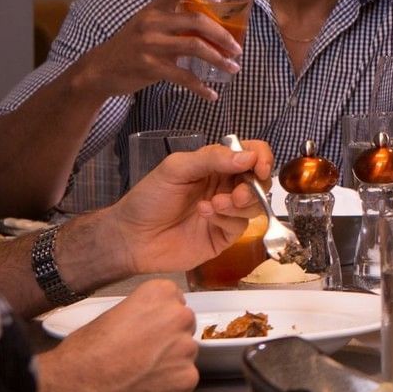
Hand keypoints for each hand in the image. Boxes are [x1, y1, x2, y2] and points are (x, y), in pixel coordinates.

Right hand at [32, 280, 199, 391]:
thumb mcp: (112, 313)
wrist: (75, 385)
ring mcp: (187, 348)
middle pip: (184, 326)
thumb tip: (151, 321)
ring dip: (170, 363)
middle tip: (141, 354)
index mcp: (161, 293)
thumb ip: (142, 312)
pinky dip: (170, 385)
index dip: (159, 318)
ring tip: (139, 373)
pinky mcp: (187, 377)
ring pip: (185, 354)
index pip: (175, 301)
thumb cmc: (85, 350)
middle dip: (168, 339)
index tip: (146, 329)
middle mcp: (179, 316)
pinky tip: (146, 388)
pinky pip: (185, 379)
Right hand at [71, 0, 241, 101]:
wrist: (99, 70)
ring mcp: (151, 46)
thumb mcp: (145, 28)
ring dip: (219, 59)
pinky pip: (184, 77)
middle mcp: (151, 24)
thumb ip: (170, 24)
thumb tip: (208, 28)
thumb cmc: (129, 47)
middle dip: (222, 35)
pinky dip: (201, 87)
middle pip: (196, 22)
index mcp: (152, 11)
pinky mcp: (150, 67)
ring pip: (195, 47)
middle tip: (237, 48)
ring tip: (233, 67)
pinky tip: (212, 94)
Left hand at [100, 140, 273, 275]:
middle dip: (253, 186)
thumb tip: (249, 157)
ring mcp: (227, 212)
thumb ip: (212, 158)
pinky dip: (227, 219)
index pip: (251, 154)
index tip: (258, 167)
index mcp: (216, 166)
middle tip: (237, 194)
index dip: (261, 158)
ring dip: (239, 204)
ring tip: (214, 205)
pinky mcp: (224, 236)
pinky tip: (206, 215)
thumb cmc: (149, 198)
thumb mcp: (176, 169)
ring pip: (254, 205)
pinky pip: (240, 226)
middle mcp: (226, 187)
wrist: (131, 238)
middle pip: (259, 181)